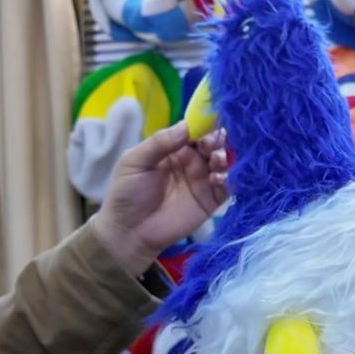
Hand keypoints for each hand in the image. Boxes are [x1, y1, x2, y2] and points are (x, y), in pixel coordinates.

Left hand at [94, 123, 228, 275]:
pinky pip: (226, 188)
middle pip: (212, 144)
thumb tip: (186, 126)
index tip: (210, 121)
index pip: (193, 131)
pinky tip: (218, 178)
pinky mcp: (210, 201)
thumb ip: (159, 143)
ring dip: (224, 158)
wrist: (128, 233)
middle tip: (213, 144)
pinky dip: (228, 180)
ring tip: (218, 160)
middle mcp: (191, 162)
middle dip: (217, 140)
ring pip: (222, 163)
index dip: (203, 124)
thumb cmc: (126, 194)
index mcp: (173, 148)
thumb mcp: (135, 162)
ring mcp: (202, 181)